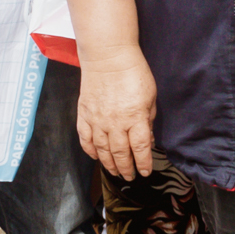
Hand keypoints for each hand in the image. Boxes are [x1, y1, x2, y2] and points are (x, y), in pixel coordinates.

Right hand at [74, 51, 159, 184]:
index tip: (145, 172)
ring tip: (114, 172)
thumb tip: (148, 138)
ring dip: (109, 164)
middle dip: (126, 169)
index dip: (143, 163)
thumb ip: (148, 119)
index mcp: (135, 118)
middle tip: (129, 177)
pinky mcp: (84, 115)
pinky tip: (95, 156)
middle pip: (120, 154)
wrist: (107, 56)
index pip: (140, 148)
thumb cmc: (133, 72)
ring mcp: (97, 120)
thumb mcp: (150, 96)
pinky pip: (85, 139)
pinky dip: (90, 150)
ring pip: (102, 150)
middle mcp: (115, 123)